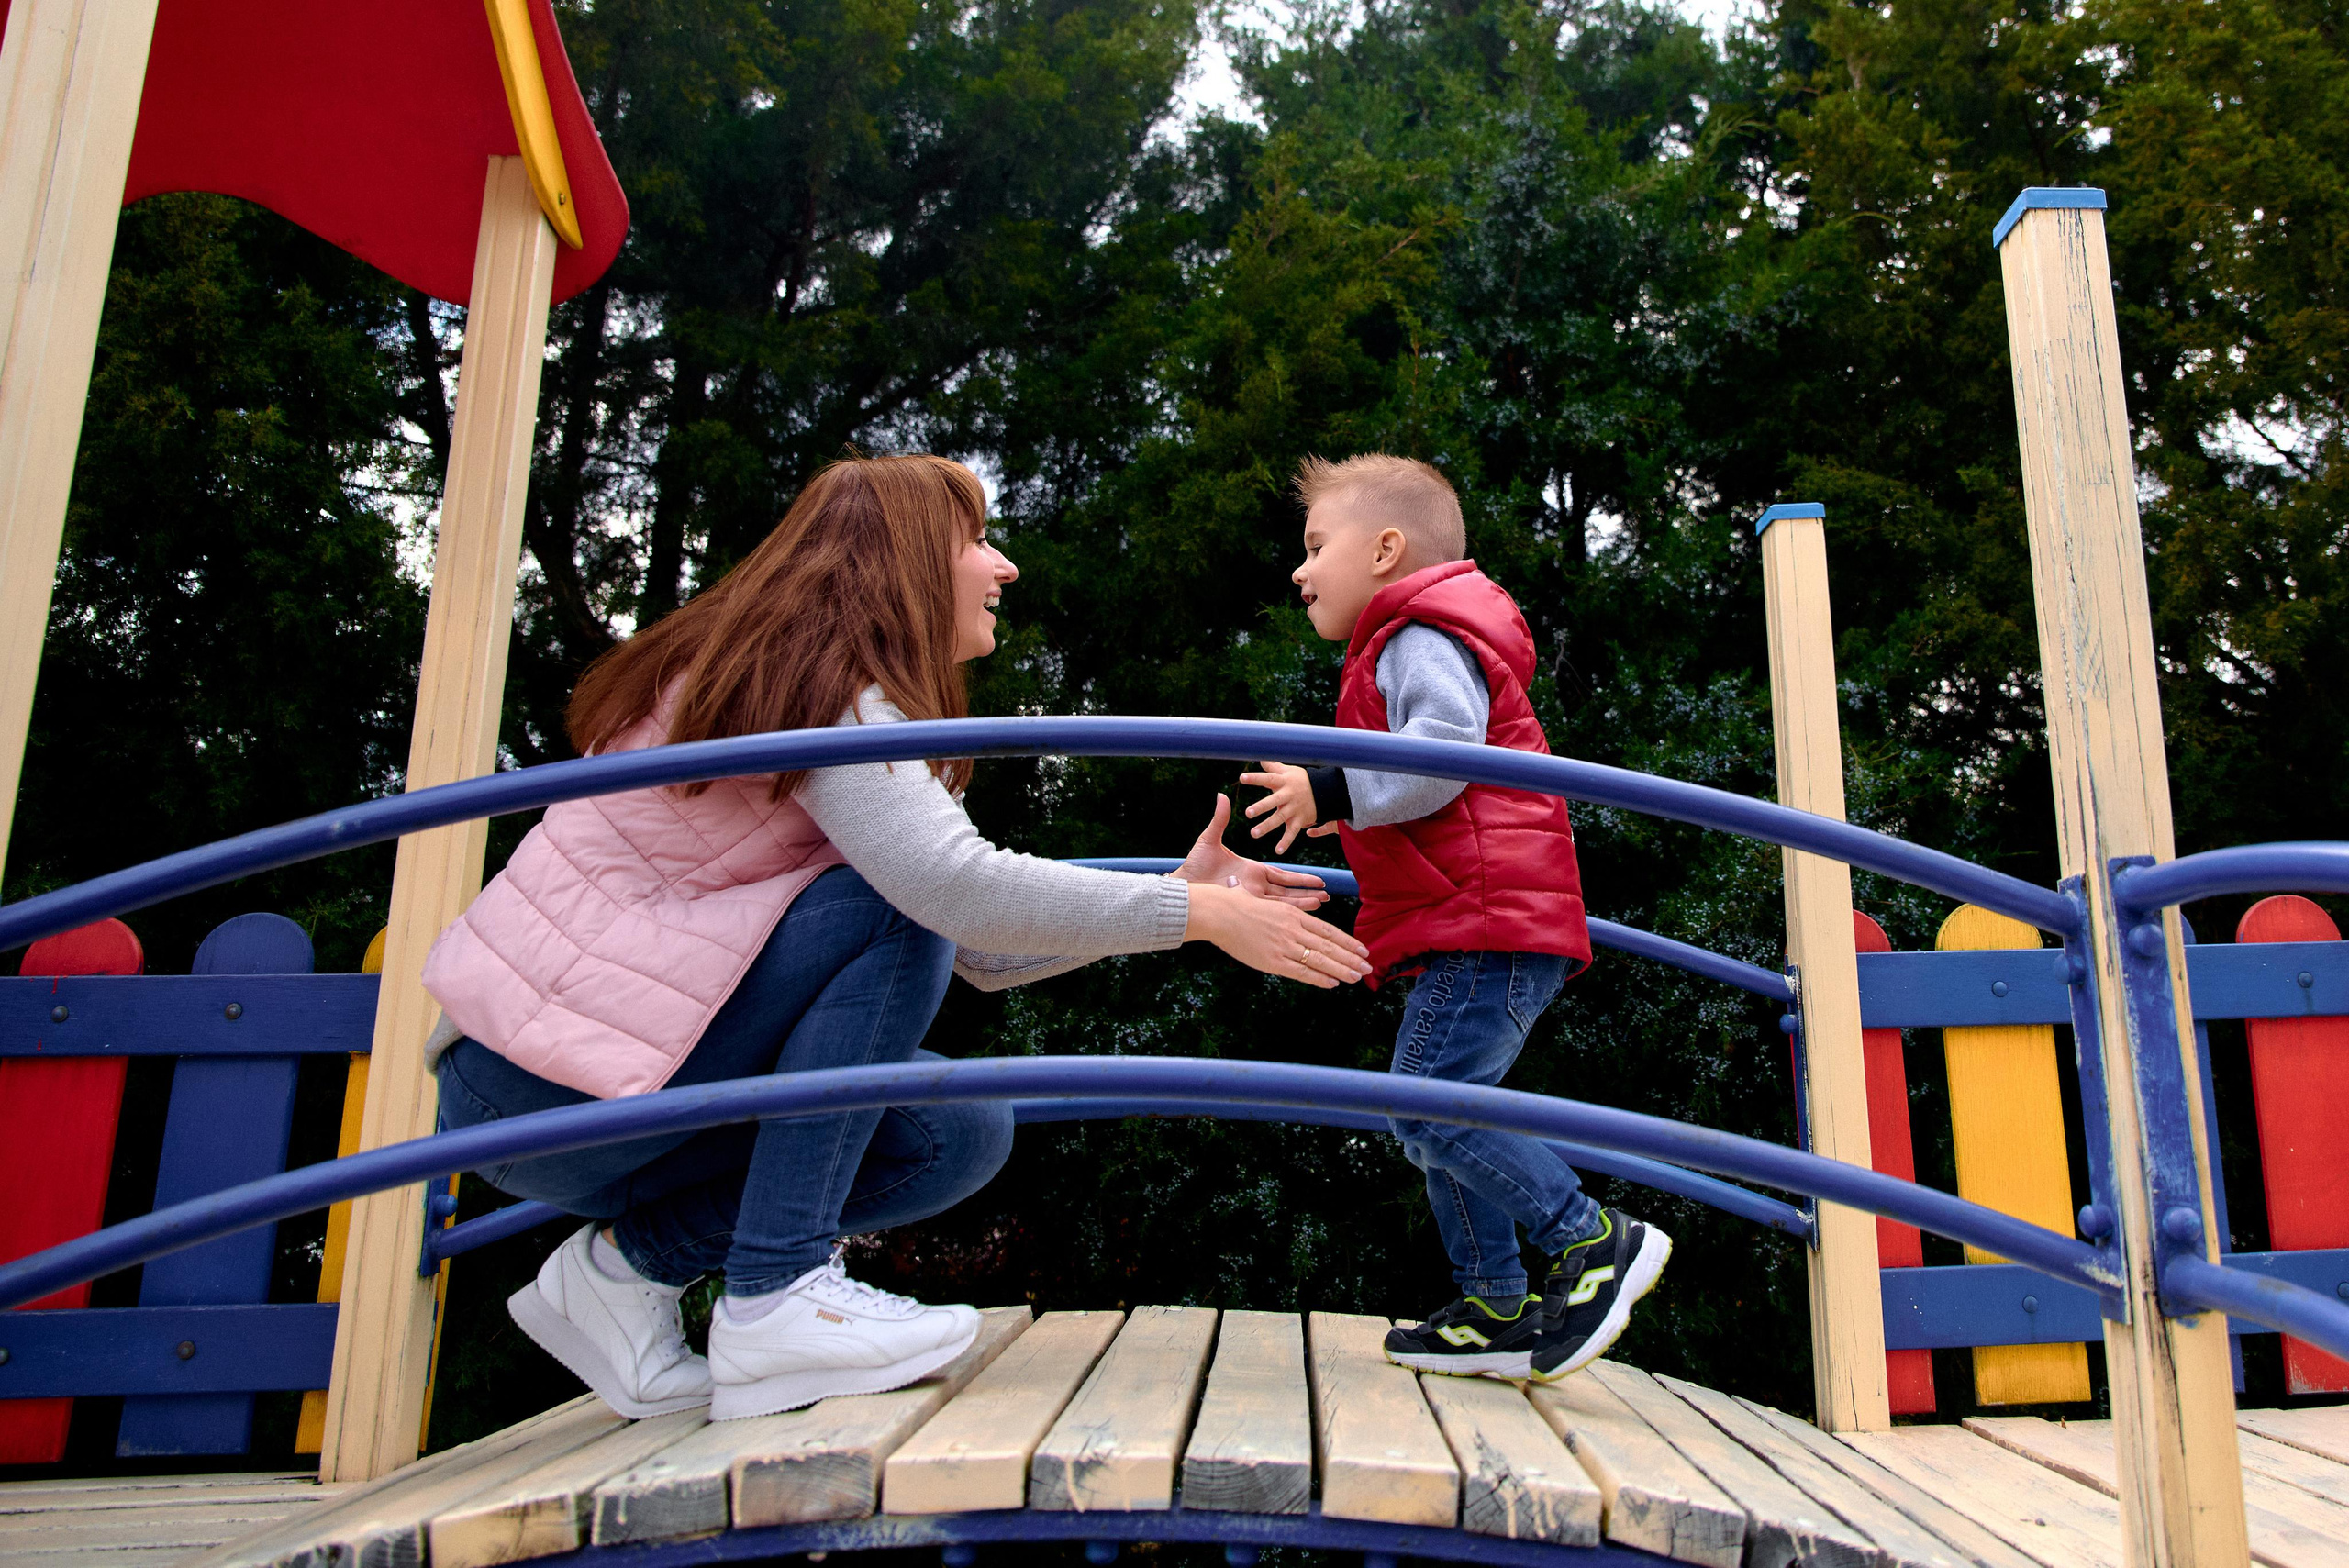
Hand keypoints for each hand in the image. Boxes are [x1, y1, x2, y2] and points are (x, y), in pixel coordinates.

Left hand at [1172, 795, 1329, 908]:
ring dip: (1304, 901)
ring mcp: (1251, 898)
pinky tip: (1305, 910)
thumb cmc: (1194, 864)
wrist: (1183, 884)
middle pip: (1288, 891)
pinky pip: (1272, 909)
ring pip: (1284, 902)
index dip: (1299, 878)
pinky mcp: (1247, 907)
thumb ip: (1220, 819)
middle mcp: (1254, 886)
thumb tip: (1221, 795)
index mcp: (1251, 871)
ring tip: (1324, 902)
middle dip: (1308, 892)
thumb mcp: (1210, 839)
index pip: (1281, 875)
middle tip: (1328, 895)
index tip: (1318, 879)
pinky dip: (1290, 909)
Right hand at [1183, 880, 1371, 987]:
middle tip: (1368, 966)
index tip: (1363, 949)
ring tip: (1357, 976)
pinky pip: (1301, 972)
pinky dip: (1319, 978)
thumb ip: (1289, 918)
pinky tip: (1332, 983)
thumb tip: (1302, 928)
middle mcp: (1294, 930)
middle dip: (1351, 957)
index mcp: (1294, 915)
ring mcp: (1284, 946)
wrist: (1220, 913)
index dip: (1348, 942)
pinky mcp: (1272, 961)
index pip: (1329, 931)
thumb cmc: (1240, 906)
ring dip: (1341, 969)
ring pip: (1320, 960)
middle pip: (1330, 946)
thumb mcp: (1271, 906)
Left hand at [1239, 760, 1336, 853]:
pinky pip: (1292, 832)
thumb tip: (1259, 757)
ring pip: (1280, 818)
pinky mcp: (1300, 820)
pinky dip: (1286, 842)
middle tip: (1248, 813)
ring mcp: (1294, 809)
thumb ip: (1272, 766)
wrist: (1326, 791)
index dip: (1255, 778)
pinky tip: (1278, 850)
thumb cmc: (1301, 779)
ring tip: (1254, 833)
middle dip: (1261, 807)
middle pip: (1273, 801)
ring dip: (1267, 826)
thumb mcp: (1288, 770)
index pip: (1267, 778)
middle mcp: (1288, 796)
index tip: (1242, 777)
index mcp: (1283, 782)